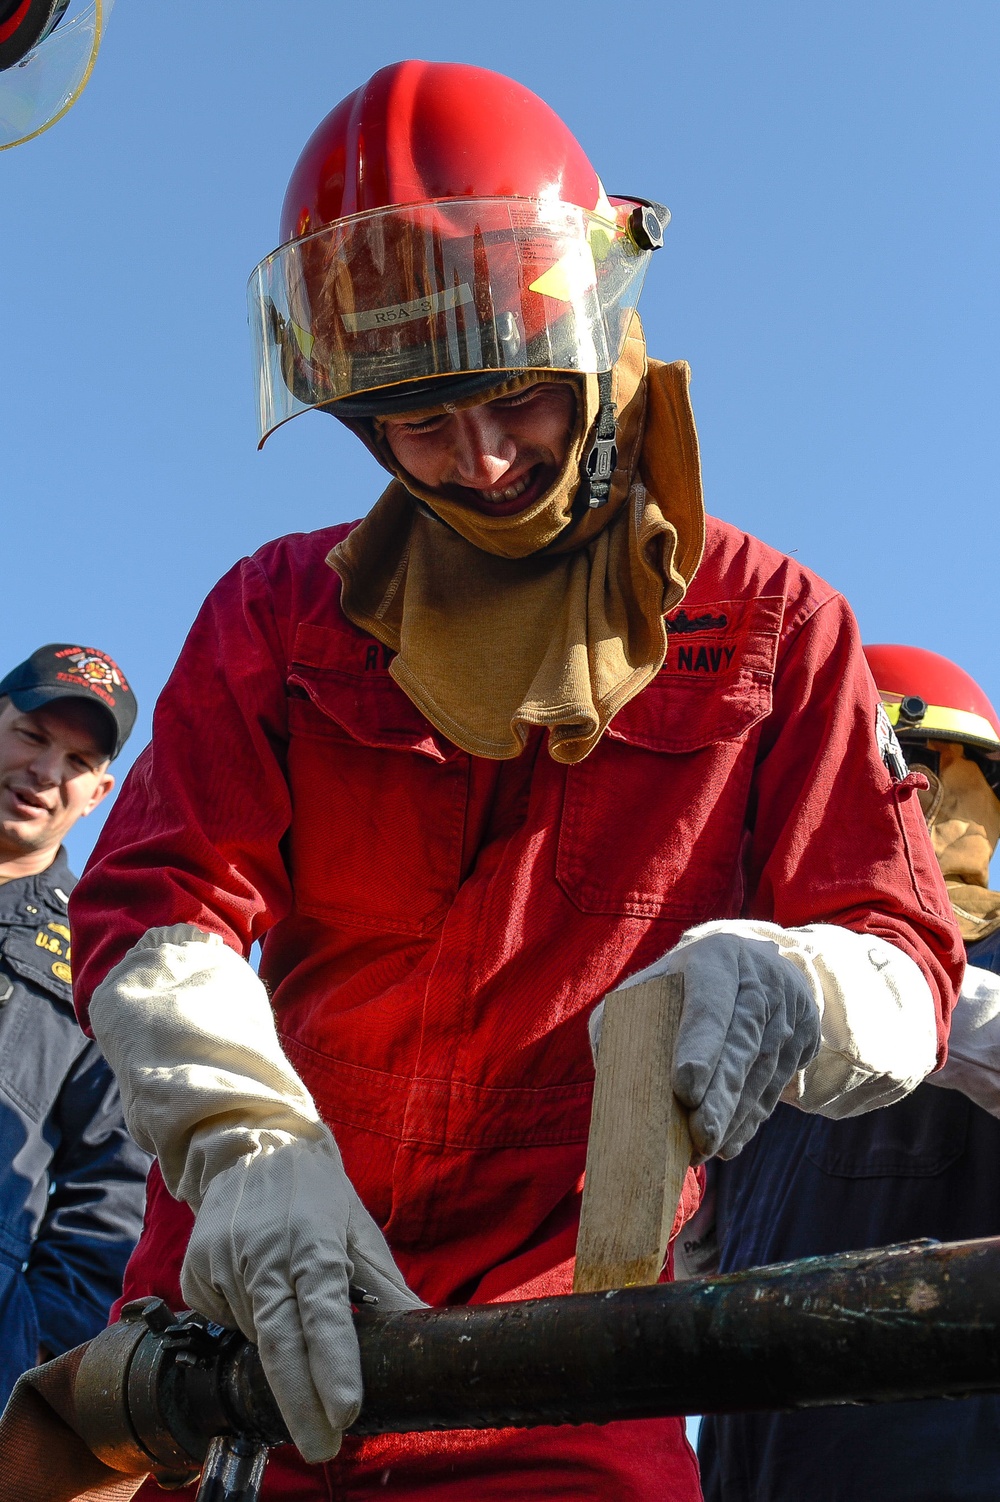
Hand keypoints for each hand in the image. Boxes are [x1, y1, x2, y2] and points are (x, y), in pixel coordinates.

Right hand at [181, 1131, 422, 1462]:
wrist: (252, 1146)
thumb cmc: (316, 1193)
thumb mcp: (358, 1229)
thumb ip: (386, 1287)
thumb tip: (423, 1333)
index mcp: (313, 1241)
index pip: (324, 1312)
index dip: (333, 1364)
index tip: (346, 1410)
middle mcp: (264, 1253)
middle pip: (280, 1343)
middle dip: (302, 1404)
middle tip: (322, 1448)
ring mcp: (223, 1263)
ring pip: (255, 1338)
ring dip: (280, 1353)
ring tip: (293, 1313)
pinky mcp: (195, 1273)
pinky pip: (226, 1323)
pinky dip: (248, 1326)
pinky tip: (259, 1292)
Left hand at [603, 933, 820, 1161]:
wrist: (756, 963)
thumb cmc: (686, 983)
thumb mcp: (655, 981)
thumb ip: (624, 1015)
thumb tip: (609, 1065)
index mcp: (717, 959)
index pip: (711, 1005)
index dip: (700, 1046)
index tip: (684, 1089)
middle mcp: (760, 980)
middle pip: (742, 1044)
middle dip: (721, 1095)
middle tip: (699, 1135)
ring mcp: (788, 1009)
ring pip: (762, 1072)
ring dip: (734, 1116)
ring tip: (704, 1149)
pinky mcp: (804, 1036)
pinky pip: (777, 1086)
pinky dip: (751, 1119)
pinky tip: (728, 1144)